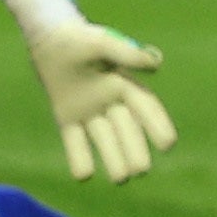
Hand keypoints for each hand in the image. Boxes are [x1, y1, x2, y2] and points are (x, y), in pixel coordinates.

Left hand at [32, 20, 174, 182]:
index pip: (146, 108)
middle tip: (141, 170)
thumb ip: (127, 54)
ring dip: (113, 159)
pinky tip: (83, 176)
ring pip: (105, 140)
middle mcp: (110, 101)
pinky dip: (79, 158)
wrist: (48, 38)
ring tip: (120, 179)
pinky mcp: (68, 118)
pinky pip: (75, 141)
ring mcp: (89, 111)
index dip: (158, 126)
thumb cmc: (79, 38)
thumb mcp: (103, 43)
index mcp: (124, 84)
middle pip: (127, 130)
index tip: (168, 144)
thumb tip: (157, 65)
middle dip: (135, 150)